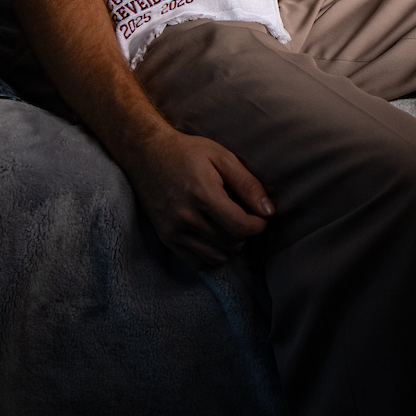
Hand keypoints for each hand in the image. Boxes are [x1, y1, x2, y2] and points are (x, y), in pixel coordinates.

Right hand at [124, 127, 273, 269]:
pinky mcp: (166, 238)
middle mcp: (186, 217)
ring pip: (216, 257)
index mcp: (202, 194)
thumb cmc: (188, 152)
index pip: (240, 227)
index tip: (261, 217)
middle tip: (244, 216)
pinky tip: (214, 236)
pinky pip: (197, 263)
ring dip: (230, 246)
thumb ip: (248, 184)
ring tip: (229, 225)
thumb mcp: (222, 157)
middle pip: (231, 244)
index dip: (258, 225)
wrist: (147, 154)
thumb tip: (269, 211)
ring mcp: (173, 231)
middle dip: (245, 233)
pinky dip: (211, 255)